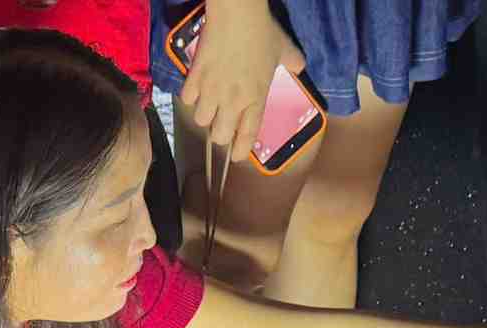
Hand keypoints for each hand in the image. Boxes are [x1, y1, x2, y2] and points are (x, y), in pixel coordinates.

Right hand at [178, 1, 306, 164]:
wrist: (237, 14)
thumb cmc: (262, 32)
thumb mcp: (284, 49)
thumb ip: (292, 62)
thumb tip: (299, 66)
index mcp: (255, 100)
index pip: (246, 137)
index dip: (240, 150)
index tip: (237, 155)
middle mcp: (232, 101)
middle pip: (219, 136)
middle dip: (220, 134)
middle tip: (222, 123)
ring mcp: (211, 91)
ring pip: (200, 120)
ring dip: (205, 115)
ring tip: (209, 104)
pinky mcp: (195, 77)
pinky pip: (187, 98)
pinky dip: (191, 96)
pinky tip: (197, 88)